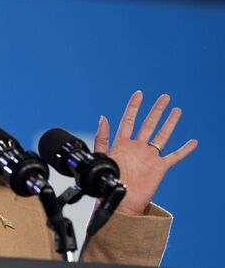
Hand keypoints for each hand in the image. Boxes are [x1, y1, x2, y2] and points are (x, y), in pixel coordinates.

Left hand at [93, 91, 197, 214]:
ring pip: (162, 136)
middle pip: (149, 124)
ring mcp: (149, 157)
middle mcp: (137, 148)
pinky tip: (193, 142)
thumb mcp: (102, 157)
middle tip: (164, 97)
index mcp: (122, 144)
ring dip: (170, 123)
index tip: (139, 94)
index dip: (133, 107)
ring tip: (177, 110)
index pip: (128, 120)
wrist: (119, 202)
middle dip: (156, 110)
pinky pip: (174, 157)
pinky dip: (184, 150)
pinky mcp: (159, 168)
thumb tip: (103, 117)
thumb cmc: (107, 183)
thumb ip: (102, 138)